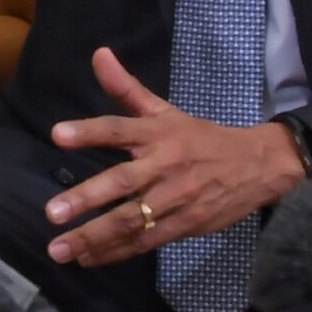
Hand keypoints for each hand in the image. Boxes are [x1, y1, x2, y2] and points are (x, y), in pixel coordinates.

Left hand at [42, 47, 306, 267]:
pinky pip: (144, 241)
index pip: (119, 129)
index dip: (89, 131)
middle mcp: (164, 166)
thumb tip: (98, 53)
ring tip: (60, 248)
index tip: (57, 134)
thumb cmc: (201, 139)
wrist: (260, 167)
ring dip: (94, 237)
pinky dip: (115, 252)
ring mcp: (174, 199)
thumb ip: (126, 88)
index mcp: (159, 134)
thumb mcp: (166, 111)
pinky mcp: (183, 226)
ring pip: (130, 220)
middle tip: (52, 212)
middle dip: (86, 198)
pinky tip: (87, 258)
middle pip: (122, 182)